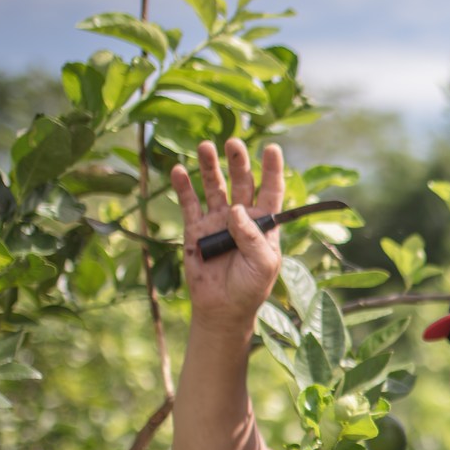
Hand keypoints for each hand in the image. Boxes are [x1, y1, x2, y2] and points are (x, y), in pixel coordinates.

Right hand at [173, 137, 283, 332]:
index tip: (271, 148)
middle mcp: (241, 217)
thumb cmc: (251, 286)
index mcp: (264, 223)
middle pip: (241, 182)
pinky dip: (183, 187)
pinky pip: (189, 204)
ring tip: (206, 146)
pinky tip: (177, 171)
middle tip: (233, 142)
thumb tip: (236, 209)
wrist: (223, 307)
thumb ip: (252, 236)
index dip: (272, 169)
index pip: (271, 191)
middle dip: (237, 162)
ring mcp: (217, 220)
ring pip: (213, 187)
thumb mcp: (264, 263)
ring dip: (209, 167)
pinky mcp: (195, 229)